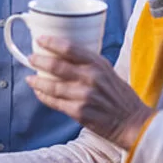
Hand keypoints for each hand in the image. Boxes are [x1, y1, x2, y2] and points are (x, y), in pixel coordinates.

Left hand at [26, 36, 153, 149]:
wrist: (133, 123)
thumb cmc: (120, 96)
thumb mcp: (109, 72)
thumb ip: (89, 64)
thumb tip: (64, 55)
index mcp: (98, 64)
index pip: (70, 48)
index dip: (52, 43)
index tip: (40, 40)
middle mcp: (91, 78)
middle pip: (57, 65)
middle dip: (39, 61)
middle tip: (30, 59)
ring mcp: (84, 96)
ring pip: (52, 86)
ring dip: (37, 82)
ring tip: (29, 79)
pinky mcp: (80, 112)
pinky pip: (55, 103)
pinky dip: (44, 97)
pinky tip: (39, 93)